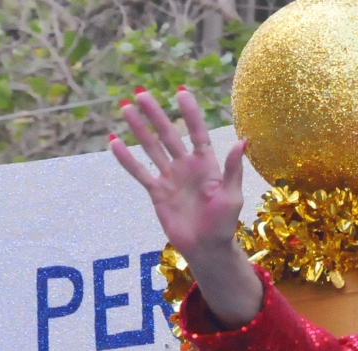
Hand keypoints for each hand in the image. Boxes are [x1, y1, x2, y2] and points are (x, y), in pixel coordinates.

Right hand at [109, 88, 246, 268]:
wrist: (206, 249)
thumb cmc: (223, 224)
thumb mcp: (232, 196)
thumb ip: (233, 169)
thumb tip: (243, 141)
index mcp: (207, 165)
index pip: (197, 133)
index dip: (190, 114)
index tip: (181, 93)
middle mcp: (187, 167)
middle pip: (168, 134)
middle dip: (155, 114)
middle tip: (140, 93)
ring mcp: (170, 178)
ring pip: (151, 148)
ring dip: (138, 129)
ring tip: (125, 108)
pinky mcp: (157, 192)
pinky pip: (139, 172)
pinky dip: (126, 159)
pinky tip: (114, 142)